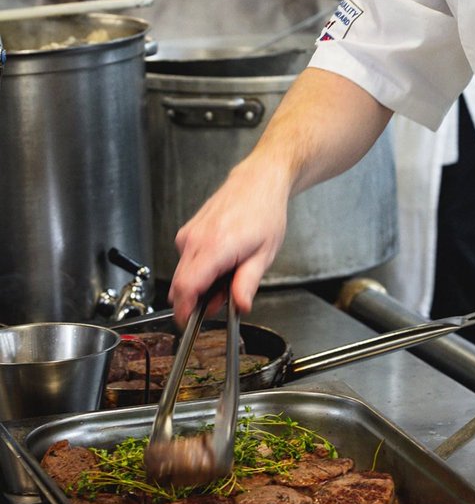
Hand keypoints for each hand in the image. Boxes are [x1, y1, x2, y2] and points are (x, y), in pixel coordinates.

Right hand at [168, 151, 290, 327]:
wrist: (258, 181)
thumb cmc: (264, 211)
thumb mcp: (265, 254)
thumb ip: (247, 283)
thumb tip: (239, 306)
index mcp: (215, 246)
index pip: (186, 287)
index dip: (185, 310)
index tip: (189, 322)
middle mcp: (196, 239)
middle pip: (180, 284)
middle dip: (198, 299)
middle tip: (225, 295)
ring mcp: (189, 234)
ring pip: (182, 273)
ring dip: (200, 283)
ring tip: (230, 270)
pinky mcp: (187, 231)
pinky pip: (185, 260)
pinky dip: (199, 268)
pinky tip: (221, 259)